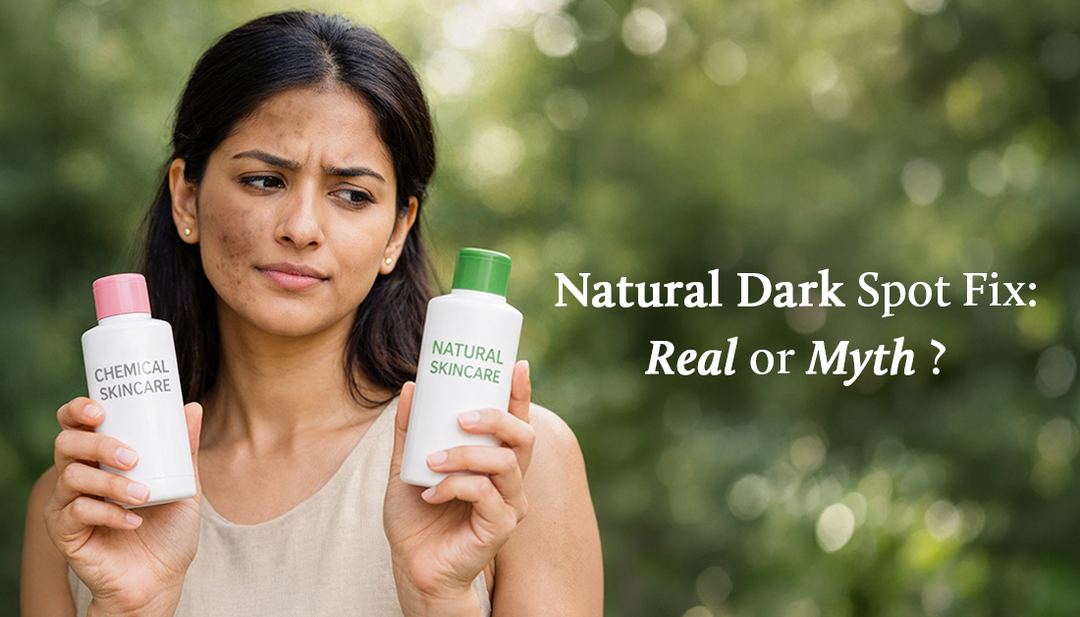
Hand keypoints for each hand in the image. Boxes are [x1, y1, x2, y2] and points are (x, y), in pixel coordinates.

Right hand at [44, 397, 202, 616]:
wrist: (160, 579)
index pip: (75, 425)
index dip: (77, 410)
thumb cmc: (168, 530)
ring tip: (144, 496)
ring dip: (111, 483)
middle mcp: (77, 477)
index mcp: (100, 459)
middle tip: (133, 457)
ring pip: (72, 477)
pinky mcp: (64, 533)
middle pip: (67, 444)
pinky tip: (133, 521)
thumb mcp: (183, 485)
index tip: (99, 410)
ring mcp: (67, 505)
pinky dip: (108, 513)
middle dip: (100, 445)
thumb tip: (193, 408)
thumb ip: (184, 450)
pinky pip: (75, 513)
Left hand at [385, 360, 535, 615]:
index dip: (521, 394)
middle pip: (523, 438)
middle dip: (497, 418)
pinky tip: (432, 492)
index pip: (517, 422)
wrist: (412, 566)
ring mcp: (508, 504)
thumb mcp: (406, 464)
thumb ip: (410, 430)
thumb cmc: (416, 517)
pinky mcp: (499, 528)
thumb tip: (412, 386)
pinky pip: (486, 495)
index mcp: (495, 460)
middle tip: (462, 416)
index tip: (516, 365)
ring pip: (507, 464)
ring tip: (433, 459)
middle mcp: (510, 480)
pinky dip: (456, 486)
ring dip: (467, 455)